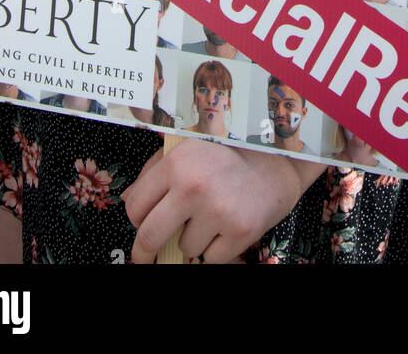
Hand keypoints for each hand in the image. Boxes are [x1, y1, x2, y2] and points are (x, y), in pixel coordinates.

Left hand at [123, 138, 321, 264]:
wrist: (278, 161)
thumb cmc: (228, 153)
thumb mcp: (188, 148)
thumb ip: (155, 171)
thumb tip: (129, 201)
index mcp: (176, 163)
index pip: (135, 206)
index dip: (136, 221)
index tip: (139, 229)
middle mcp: (193, 186)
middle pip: (150, 237)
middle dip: (144, 253)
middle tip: (145, 258)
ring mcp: (217, 211)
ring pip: (184, 248)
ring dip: (193, 240)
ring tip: (211, 216)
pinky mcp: (239, 231)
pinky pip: (210, 259)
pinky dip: (216, 249)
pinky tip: (226, 226)